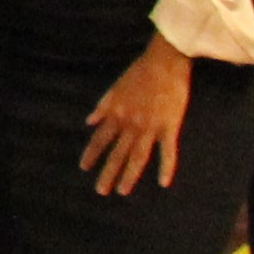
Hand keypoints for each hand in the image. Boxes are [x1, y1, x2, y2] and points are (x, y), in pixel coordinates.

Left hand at [79, 34, 194, 197]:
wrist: (164, 62)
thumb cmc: (140, 72)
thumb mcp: (115, 88)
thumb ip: (102, 107)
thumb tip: (88, 122)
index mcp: (116, 114)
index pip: (99, 139)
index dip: (91, 154)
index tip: (84, 168)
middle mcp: (130, 124)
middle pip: (117, 153)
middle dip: (107, 173)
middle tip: (100, 191)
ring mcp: (150, 127)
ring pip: (137, 157)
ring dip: (129, 175)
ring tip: (122, 191)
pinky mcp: (169, 127)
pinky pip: (168, 151)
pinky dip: (166, 167)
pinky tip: (162, 183)